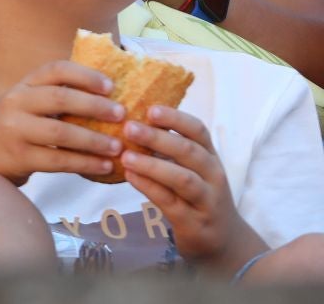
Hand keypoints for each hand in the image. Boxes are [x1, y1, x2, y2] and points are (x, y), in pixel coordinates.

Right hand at [0, 61, 124, 185]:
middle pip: (60, 98)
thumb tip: (105, 97)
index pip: (54, 70)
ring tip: (118, 146)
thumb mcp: (22, 106)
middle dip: (95, 105)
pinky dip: (85, 163)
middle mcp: (14, 103)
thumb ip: (51, 98)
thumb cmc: (9, 131)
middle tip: (121, 114)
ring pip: (61, 133)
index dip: (84, 74)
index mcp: (21, 86)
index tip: (110, 85)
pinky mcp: (18, 157)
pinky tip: (105, 166)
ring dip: (94, 140)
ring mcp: (14, 130)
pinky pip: (58, 160)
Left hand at [121, 105, 263, 269]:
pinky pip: (171, 203)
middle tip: (129, 127)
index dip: (175, 118)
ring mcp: (207, 201)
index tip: (150, 108)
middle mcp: (213, 176)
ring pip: (182, 179)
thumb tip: (131, 118)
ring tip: (125, 155)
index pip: (198, 131)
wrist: (223, 239)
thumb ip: (170, 148)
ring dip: (152, 165)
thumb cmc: (198, 195)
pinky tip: (130, 177)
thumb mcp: (192, 168)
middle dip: (159, 138)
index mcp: (210, 156)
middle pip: (189, 152)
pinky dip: (149, 188)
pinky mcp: (194, 223)